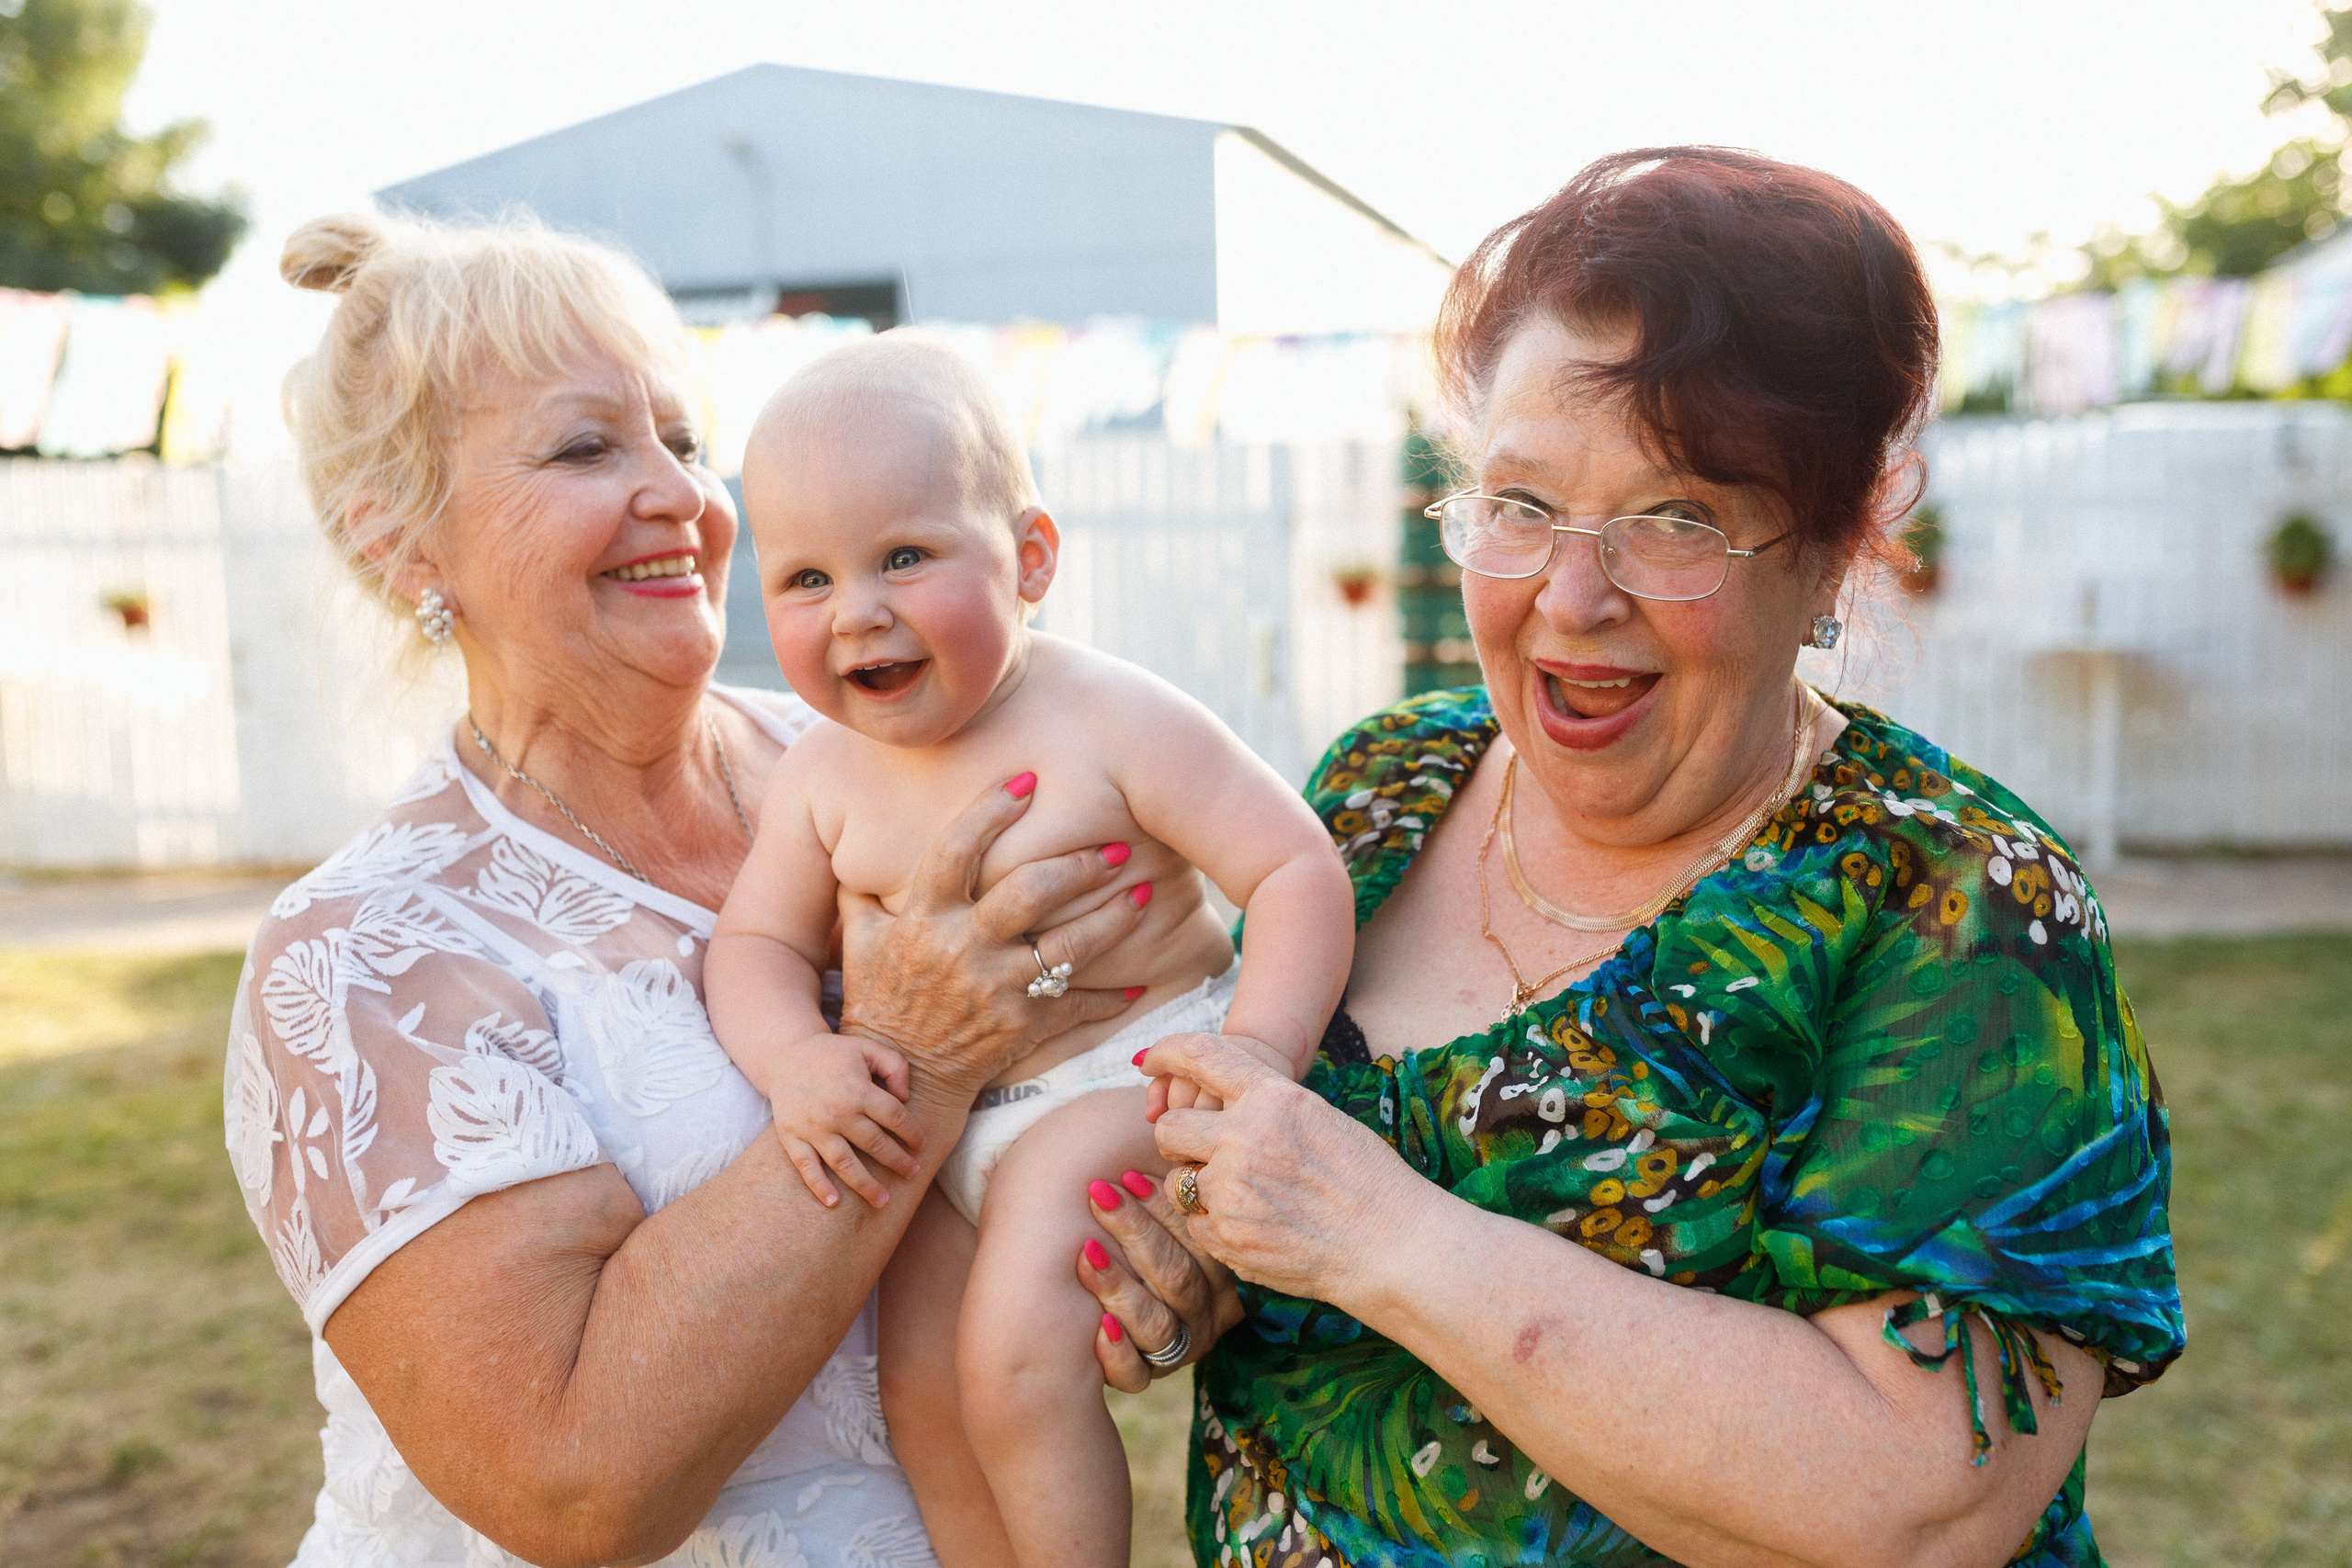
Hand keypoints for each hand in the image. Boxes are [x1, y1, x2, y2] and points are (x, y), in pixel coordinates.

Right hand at [764, 1034, 922, 1209]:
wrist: (785, 1056)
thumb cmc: (834, 1054)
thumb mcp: (868, 1048)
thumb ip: (895, 1067)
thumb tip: (905, 1098)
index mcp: (858, 1090)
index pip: (895, 1117)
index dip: (912, 1133)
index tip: (920, 1145)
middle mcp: (837, 1112)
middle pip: (875, 1144)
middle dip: (898, 1162)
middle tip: (912, 1174)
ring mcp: (813, 1128)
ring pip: (845, 1163)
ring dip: (866, 1185)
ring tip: (883, 1201)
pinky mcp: (792, 1137)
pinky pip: (807, 1167)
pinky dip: (819, 1186)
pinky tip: (834, 1202)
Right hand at [837, 775, 1149, 1105]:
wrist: (897, 1076)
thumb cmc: (879, 1003)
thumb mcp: (860, 943)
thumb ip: (861, 893)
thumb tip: (855, 849)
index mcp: (923, 918)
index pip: (957, 850)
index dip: (990, 810)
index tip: (1026, 780)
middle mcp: (962, 949)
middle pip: (1029, 893)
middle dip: (1077, 865)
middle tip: (1114, 847)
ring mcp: (995, 990)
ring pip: (1067, 948)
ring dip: (1111, 920)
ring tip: (1144, 894)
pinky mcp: (1020, 1027)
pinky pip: (1074, 1007)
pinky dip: (1109, 997)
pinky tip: (1138, 983)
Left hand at [1076, 1168, 1244, 1392]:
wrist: (1095, 1317)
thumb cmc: (1131, 1245)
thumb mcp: (1160, 1218)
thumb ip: (1172, 1188)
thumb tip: (1156, 1137)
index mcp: (1216, 1274)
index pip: (1197, 1241)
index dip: (1162, 1207)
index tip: (1127, 1176)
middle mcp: (1202, 1315)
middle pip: (1177, 1278)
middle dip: (1136, 1231)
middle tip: (1098, 1195)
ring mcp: (1176, 1351)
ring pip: (1157, 1325)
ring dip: (1120, 1286)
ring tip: (1086, 1253)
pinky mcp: (1144, 1379)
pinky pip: (1135, 1376)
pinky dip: (1117, 1353)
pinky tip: (1098, 1327)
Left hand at [1138, 1032, 1430, 1303]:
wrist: (1392, 1244)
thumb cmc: (1367, 1179)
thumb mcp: (1318, 1117)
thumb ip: (1264, 1104)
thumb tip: (1214, 1098)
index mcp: (1273, 1098)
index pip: (1199, 1056)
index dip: (1165, 1054)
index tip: (1148, 1062)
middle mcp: (1245, 1137)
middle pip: (1168, 1127)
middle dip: (1177, 1140)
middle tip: (1201, 1153)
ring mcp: (1232, 1191)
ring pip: (1177, 1182)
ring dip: (1198, 1188)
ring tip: (1247, 1198)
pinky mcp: (1227, 1237)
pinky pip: (1196, 1225)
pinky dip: (1217, 1226)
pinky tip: (1258, 1227)